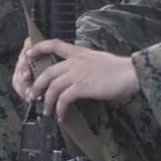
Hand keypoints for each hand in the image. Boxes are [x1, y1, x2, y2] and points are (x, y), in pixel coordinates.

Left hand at [18, 38, 138, 120]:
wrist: (131, 73)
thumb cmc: (120, 69)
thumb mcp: (98, 60)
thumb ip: (85, 65)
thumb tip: (78, 76)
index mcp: (79, 52)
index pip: (55, 44)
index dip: (40, 47)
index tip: (29, 53)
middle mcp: (75, 61)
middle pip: (48, 72)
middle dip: (36, 85)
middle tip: (31, 95)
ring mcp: (78, 73)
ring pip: (53, 87)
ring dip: (47, 101)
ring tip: (46, 111)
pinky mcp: (82, 86)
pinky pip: (64, 99)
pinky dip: (60, 109)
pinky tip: (61, 116)